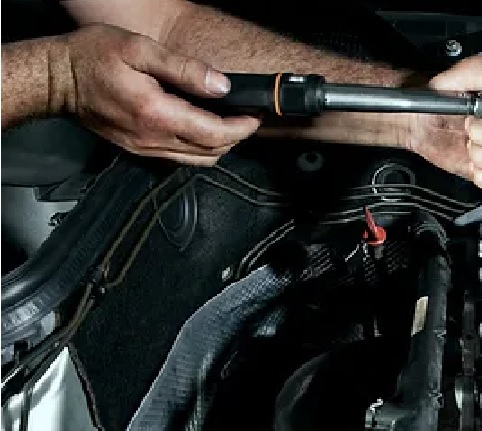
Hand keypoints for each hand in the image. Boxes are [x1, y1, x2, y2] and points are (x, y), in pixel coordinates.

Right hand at [57, 25, 259, 165]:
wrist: (57, 79)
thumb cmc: (93, 57)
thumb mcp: (140, 49)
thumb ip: (184, 69)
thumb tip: (221, 86)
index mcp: (157, 115)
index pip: (214, 134)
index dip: (241, 128)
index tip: (255, 116)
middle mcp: (153, 139)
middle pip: (211, 152)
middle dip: (235, 138)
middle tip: (247, 119)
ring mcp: (145, 149)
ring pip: (197, 160)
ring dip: (218, 146)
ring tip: (230, 125)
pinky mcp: (138, 150)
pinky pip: (179, 157)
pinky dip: (198, 148)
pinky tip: (203, 129)